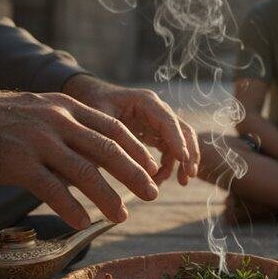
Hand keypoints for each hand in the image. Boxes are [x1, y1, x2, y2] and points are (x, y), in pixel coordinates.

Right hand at [0, 74, 163, 228]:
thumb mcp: (38, 113)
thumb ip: (66, 130)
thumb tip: (93, 157)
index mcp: (66, 107)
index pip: (113, 128)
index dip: (137, 150)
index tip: (152, 167)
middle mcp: (57, 121)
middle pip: (108, 150)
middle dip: (135, 174)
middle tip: (153, 194)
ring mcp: (37, 141)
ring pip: (86, 172)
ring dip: (109, 197)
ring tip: (123, 217)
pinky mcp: (16, 162)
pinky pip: (52, 188)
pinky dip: (72, 207)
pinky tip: (84, 222)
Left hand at [62, 75, 199, 185]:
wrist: (88, 96)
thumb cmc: (92, 105)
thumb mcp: (97, 120)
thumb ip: (110, 139)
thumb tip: (124, 168)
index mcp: (145, 102)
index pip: (167, 121)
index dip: (177, 140)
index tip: (183, 159)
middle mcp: (157, 109)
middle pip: (182, 130)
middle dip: (188, 152)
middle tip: (188, 175)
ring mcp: (158, 121)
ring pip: (181, 141)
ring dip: (183, 161)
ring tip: (181, 182)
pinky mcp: (155, 132)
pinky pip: (170, 149)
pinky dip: (170, 164)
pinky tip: (161, 179)